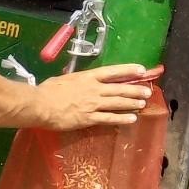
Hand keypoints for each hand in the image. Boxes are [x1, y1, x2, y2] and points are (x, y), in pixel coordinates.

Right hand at [32, 64, 156, 130]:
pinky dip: (122, 118)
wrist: (40, 105)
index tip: (141, 69)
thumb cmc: (47, 91)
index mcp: (87, 77)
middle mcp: (94, 89)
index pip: (112, 72)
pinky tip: (132, 119)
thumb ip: (74, 81)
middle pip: (119, 88)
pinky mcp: (89, 118)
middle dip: (135, 90)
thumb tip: (77, 81)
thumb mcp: (63, 79)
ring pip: (118, 103)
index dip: (128, 70)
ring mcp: (93, 104)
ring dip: (132, 103)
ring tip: (142, 104)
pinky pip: (109, 119)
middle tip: (147, 91)